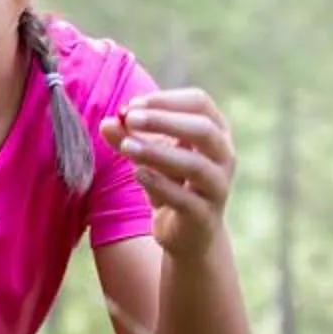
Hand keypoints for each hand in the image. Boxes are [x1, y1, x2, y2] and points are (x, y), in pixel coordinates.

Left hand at [99, 89, 236, 259]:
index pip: (200, 102)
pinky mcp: (204, 216)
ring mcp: (218, 187)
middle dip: (165, 120)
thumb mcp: (148, 156)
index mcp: (216, 132)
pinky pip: (185, 199)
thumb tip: (107, 122)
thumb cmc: (171, 183)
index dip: (166, 100)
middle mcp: (224, 157)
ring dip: (158, 152)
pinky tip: (138, 173)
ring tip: (127, 146)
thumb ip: (128, 138)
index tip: (133, 106)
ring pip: (196, 165)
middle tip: (130, 118)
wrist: (187, 233)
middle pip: (204, 129)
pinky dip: (160, 184)